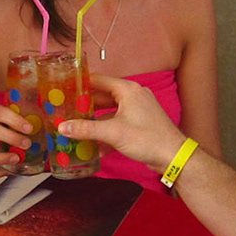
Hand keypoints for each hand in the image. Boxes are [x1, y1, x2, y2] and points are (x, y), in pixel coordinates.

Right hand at [56, 74, 186, 169]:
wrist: (173, 156)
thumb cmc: (148, 138)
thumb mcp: (113, 133)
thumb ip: (86, 129)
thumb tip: (62, 127)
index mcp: (128, 89)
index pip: (99, 80)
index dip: (81, 83)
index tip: (65, 88)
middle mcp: (133, 96)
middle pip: (103, 96)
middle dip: (85, 105)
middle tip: (66, 110)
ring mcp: (137, 110)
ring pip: (110, 112)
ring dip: (95, 121)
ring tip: (76, 127)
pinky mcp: (139, 124)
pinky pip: (118, 123)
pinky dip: (107, 132)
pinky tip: (95, 146)